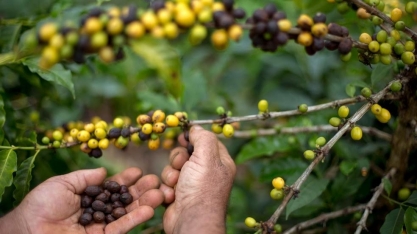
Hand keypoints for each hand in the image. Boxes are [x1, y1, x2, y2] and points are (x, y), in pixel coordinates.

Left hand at [0, 167, 163, 233]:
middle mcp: (97, 211)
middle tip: (156, 181)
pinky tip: (149, 209)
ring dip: (144, 204)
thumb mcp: (63, 183)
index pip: (112, 188)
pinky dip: (136, 219)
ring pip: (127, 214)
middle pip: (123, 200)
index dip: (125, 180)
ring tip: (160, 193)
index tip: (138, 171)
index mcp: (88, 197)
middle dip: (141, 191)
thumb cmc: (41, 204)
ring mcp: (100, 226)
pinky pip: (121, 228)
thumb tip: (105, 172)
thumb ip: (85, 177)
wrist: (29, 229)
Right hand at [160, 125, 235, 233]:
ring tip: (177, 184)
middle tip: (182, 166)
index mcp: (219, 163)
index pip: (207, 142)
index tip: (183, 136)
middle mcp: (207, 173)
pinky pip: (166, 182)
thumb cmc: (201, 188)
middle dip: (179, 158)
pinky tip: (173, 196)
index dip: (194, 138)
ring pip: (173, 167)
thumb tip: (196, 127)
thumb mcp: (206, 156)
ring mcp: (191, 184)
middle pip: (186, 153)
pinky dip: (167, 188)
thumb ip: (203, 137)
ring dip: (171, 174)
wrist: (190, 220)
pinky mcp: (178, 195)